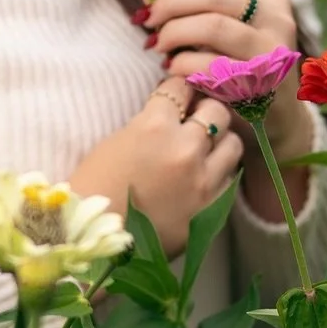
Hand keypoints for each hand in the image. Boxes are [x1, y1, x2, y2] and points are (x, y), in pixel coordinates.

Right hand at [68, 80, 243, 260]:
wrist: (94, 239)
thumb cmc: (94, 188)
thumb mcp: (116, 142)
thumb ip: (149, 124)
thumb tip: (172, 115)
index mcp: (153, 126)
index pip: (181, 88)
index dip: (178, 90)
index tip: (177, 96)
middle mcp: (184, 148)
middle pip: (216, 110)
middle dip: (205, 111)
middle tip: (194, 120)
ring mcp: (202, 179)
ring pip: (233, 143)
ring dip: (219, 142)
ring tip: (205, 150)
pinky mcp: (211, 207)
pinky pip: (230, 179)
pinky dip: (219, 174)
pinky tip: (203, 178)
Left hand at [129, 0, 313, 160]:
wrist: (272, 118)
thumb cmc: (236, 65)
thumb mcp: (217, 28)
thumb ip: (187, 2)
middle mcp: (277, 18)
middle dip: (171, 2)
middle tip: (146, 18)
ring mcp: (272, 51)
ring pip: (213, 25)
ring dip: (175, 33)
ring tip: (157, 45)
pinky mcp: (262, 84)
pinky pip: (211, 66)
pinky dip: (182, 64)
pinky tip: (171, 70)